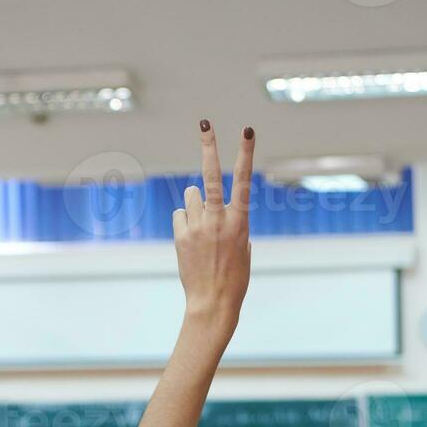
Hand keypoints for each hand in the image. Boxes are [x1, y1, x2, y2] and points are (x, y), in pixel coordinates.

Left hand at [173, 120, 255, 335]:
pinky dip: (184, 221)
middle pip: (211, 175)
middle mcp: (219, 219)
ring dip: (195, 203)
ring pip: (191, 195)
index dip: (245, 153)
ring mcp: (198, 226)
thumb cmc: (234, 279)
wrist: (213, 303)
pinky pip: (180, 214)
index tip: (247, 130)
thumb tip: (222, 212)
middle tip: (205, 123)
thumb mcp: (243, 249)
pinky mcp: (181, 235)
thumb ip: (234, 225)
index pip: (243, 180)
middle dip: (209, 146)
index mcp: (241, 221)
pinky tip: (190, 239)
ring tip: (201, 226)